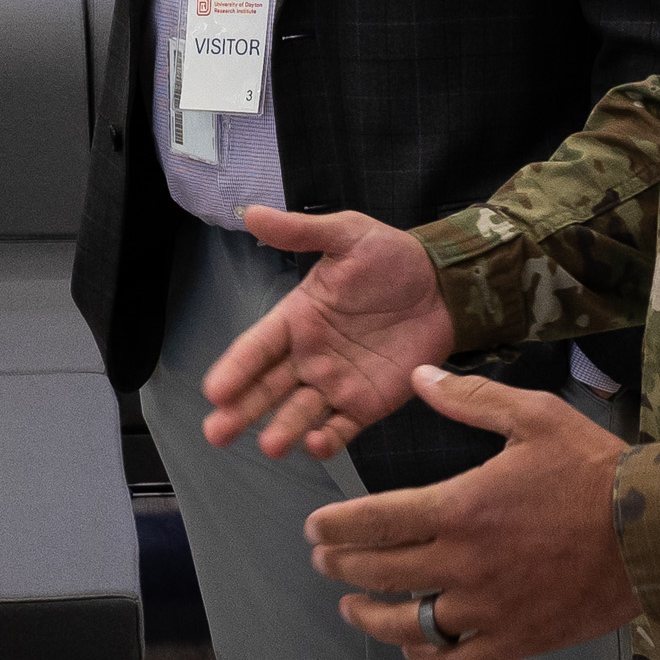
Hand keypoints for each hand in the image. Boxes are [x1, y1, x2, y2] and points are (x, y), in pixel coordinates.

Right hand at [200, 205, 455, 459]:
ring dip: (282, 429)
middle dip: (240, 411)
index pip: (256, 347)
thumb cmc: (391, 257)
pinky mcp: (367, 404)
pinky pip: (342, 427)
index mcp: (297, 318)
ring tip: (271, 445)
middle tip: (217, 433)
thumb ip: (300, 232)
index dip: (236, 368)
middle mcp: (309, 355)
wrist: (445, 284)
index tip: (214, 390)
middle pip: (267, 387)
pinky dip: (327, 439)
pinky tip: (314, 446)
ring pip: (300, 411)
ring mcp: (336, 383)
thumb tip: (251, 213)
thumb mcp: (346, 234)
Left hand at [306, 365, 640, 659]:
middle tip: (323, 559)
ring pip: (410, 625)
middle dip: (341, 566)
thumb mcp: (533, 415)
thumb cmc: (594, 468)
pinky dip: (428, 659)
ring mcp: (491, 608)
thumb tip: (418, 375)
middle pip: (381, 573)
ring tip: (351, 606)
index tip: (315, 528)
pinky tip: (414, 647)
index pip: (373, 522)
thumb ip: (469, 396)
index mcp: (461, 507)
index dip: (335, 528)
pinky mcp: (519, 639)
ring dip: (371, 617)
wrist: (656, 531)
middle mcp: (466, 563)